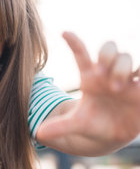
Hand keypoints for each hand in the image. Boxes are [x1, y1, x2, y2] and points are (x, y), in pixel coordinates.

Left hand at [36, 32, 139, 155]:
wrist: (114, 134)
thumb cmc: (94, 123)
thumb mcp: (78, 124)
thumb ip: (60, 126)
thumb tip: (38, 134)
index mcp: (90, 78)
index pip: (81, 55)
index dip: (74, 43)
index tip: (64, 33)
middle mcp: (108, 73)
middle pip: (109, 49)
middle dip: (107, 56)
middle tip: (102, 75)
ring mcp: (126, 79)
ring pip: (128, 57)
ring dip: (122, 68)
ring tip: (117, 88)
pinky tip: (139, 77)